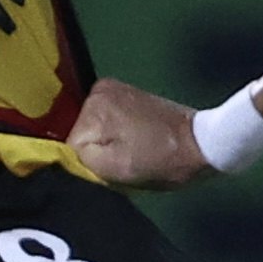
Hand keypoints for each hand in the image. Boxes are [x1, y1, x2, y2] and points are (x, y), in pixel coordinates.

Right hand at [71, 77, 210, 190]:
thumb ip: (79, 162)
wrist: (204, 145)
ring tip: (134, 156)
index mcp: (94, 104)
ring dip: (109, 149)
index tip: (114, 172)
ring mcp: (115, 90)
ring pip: (95, 134)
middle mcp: (99, 89)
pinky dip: (118, 140)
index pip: (71, 146)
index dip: (89, 166)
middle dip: (98, 156)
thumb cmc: (162, 160)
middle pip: (82, 137)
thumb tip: (58, 158)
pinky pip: (108, 126)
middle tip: (126, 164)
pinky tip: (137, 147)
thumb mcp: (115, 169)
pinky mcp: (129, 98)